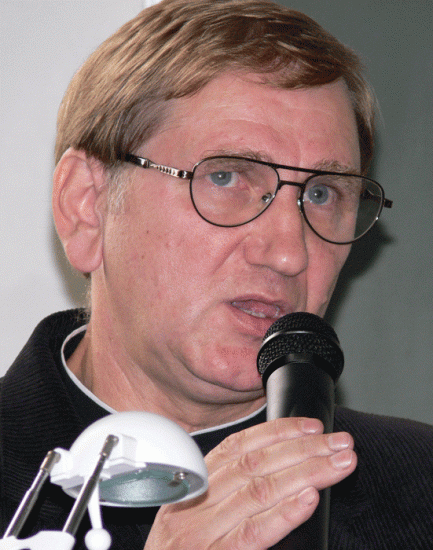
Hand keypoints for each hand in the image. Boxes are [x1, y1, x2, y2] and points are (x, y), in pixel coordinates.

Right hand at [144, 417, 355, 549]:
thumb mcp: (193, 514)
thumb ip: (227, 490)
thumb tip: (280, 465)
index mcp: (196, 486)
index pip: (239, 446)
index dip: (278, 432)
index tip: (311, 426)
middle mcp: (198, 503)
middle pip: (256, 464)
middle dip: (304, 448)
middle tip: (340, 442)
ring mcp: (204, 533)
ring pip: (261, 491)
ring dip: (307, 473)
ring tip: (340, 464)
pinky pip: (253, 534)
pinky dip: (284, 514)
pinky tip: (309, 499)